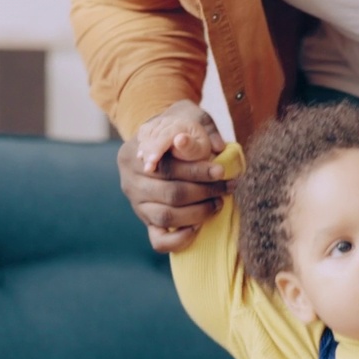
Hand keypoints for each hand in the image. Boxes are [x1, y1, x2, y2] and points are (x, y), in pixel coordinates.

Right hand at [118, 100, 228, 252]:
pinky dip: (180, 239)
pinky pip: (159, 240)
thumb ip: (203, 128)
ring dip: (198, 213)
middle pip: (170, 193)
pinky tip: (199, 228)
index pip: (167, 167)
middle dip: (204, 192)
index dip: (197, 171)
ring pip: (166, 216)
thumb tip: (218, 147)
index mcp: (135, 152)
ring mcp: (137, 204)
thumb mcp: (189, 117)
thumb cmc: (178, 128)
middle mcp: (130, 180)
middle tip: (228, 186)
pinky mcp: (146, 222)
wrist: (162, 140)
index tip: (221, 170)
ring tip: (219, 202)